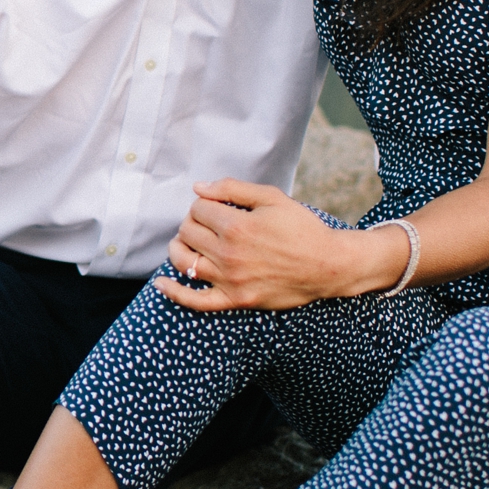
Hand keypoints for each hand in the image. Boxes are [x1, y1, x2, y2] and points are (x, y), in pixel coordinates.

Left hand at [156, 179, 398, 310]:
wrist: (328, 266)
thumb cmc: (302, 228)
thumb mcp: (272, 198)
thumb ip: (232, 188)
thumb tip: (197, 187)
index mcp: (237, 226)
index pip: (198, 209)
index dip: (204, 204)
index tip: (217, 207)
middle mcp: (228, 254)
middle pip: (187, 232)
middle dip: (192, 222)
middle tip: (208, 223)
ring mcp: (230, 280)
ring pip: (183, 261)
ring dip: (179, 247)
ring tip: (188, 242)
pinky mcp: (235, 300)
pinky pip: (195, 301)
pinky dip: (174, 292)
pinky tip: (161, 284)